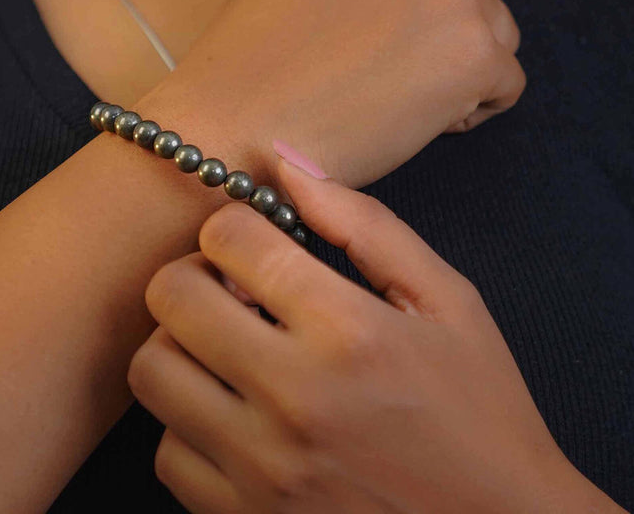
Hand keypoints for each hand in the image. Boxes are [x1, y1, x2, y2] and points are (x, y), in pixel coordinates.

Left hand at [127, 150, 583, 513]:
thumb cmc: (480, 411)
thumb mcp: (447, 300)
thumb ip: (364, 224)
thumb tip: (287, 164)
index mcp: (347, 331)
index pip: (228, 236)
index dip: (237, 225)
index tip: (258, 243)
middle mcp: (294, 398)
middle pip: (172, 295)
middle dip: (196, 273)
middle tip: (233, 288)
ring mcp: (262, 469)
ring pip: (152, 371)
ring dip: (181, 345)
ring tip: (227, 347)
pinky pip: (166, 452)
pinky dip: (187, 423)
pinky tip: (235, 412)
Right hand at [148, 0, 525, 191]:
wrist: (235, 123)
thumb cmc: (252, 55)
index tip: (386, 27)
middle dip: (443, 26)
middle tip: (385, 69)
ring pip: (497, 29)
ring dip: (459, 66)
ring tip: (393, 97)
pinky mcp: (477, 54)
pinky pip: (506, 86)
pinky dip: (471, 110)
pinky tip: (411, 120)